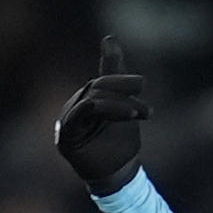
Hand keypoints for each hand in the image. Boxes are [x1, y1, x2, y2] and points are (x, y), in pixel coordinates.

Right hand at [53, 36, 147, 194]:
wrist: (119, 175)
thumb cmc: (120, 141)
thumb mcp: (124, 103)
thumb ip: (114, 72)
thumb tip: (109, 37)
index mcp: (86, 98)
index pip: (102, 81)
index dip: (121, 80)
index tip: (142, 84)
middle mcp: (74, 107)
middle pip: (97, 87)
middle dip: (124, 92)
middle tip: (147, 108)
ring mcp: (68, 122)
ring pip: (92, 99)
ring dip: (120, 104)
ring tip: (141, 114)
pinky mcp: (65, 137)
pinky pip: (80, 114)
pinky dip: (101, 109)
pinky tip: (125, 115)